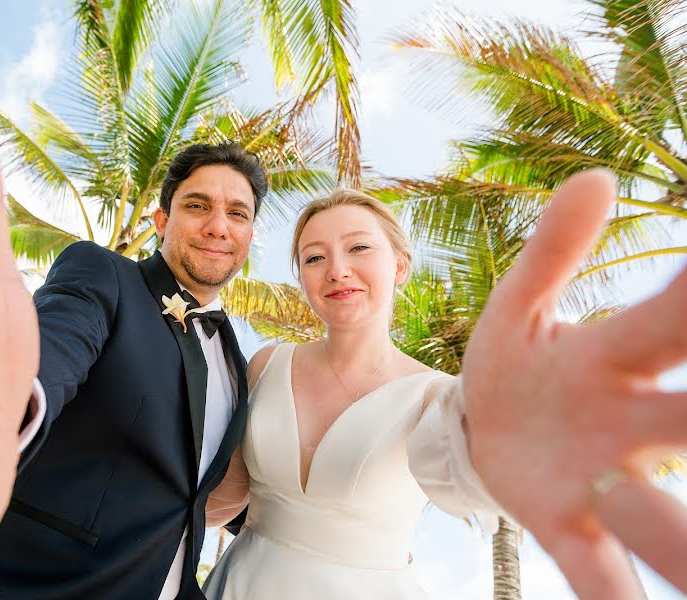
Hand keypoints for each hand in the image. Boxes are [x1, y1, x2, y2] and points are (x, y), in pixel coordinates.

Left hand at [462, 170, 686, 598]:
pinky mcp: (566, 526)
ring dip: (678, 536)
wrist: (474, 427)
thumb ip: (553, 249)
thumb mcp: (518, 304)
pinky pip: (599, 571)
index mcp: (614, 359)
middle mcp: (629, 424)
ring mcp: (603, 482)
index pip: (674, 322)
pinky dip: (617, 597)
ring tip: (672, 543)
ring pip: (659, 511)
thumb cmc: (513, 360)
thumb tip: (597, 177)